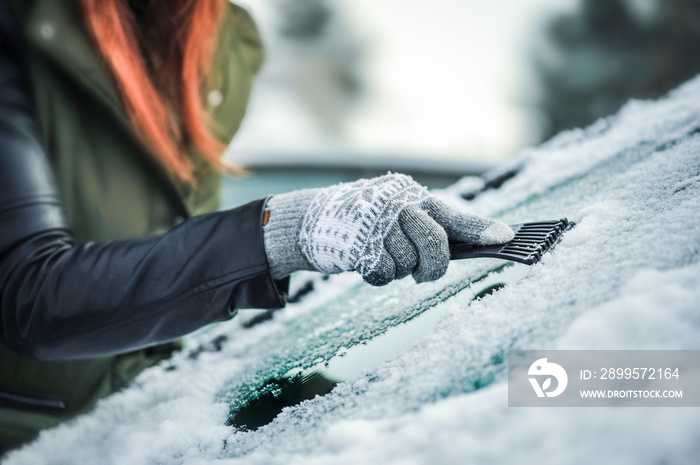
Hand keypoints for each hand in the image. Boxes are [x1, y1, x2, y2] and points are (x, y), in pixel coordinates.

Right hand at [262, 173, 513, 285]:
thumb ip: (433, 226)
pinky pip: (384, 274)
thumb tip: (478, 242)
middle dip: (432, 266)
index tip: (506, 237)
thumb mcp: (400, 214)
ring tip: (381, 255)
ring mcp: (377, 223)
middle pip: (435, 243)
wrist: (314, 219)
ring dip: (398, 269)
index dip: (480, 228)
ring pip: (408, 264)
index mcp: (413, 197)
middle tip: (423, 274)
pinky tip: (365, 261)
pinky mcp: (357, 243)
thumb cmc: (367, 220)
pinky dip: (378, 276)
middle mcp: (398, 205)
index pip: (453, 214)